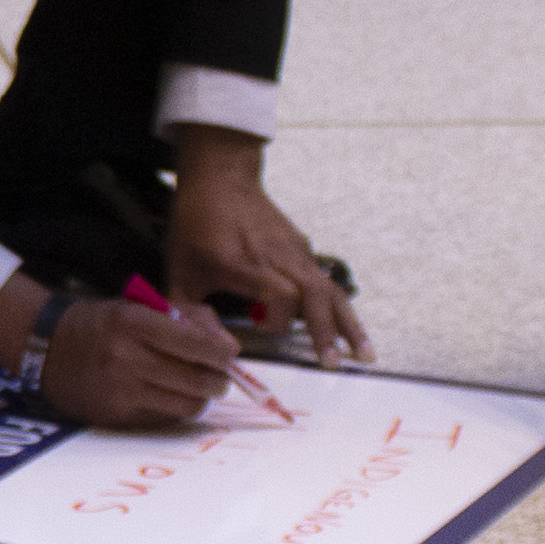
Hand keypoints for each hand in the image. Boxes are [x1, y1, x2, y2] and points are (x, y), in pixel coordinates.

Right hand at [43, 290, 248, 430]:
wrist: (46, 348)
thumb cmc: (101, 324)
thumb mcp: (139, 305)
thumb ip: (187, 317)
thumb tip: (226, 345)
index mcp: (134, 323)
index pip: (196, 344)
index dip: (222, 353)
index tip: (230, 354)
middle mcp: (127, 358)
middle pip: (197, 379)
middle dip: (219, 380)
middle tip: (221, 377)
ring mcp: (121, 390)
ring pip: (186, 404)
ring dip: (202, 397)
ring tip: (200, 388)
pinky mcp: (117, 415)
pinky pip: (164, 417)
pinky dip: (176, 408)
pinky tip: (170, 396)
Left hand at [162, 135, 371, 365]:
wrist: (222, 179)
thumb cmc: (196, 225)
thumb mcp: (178, 268)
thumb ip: (187, 312)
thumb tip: (211, 349)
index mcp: (244, 262)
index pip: (280, 293)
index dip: (278, 318)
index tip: (261, 327)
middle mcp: (277, 256)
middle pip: (314, 294)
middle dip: (325, 331)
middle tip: (332, 365)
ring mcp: (295, 251)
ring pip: (329, 289)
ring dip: (348, 324)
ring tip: (366, 355)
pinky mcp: (303, 249)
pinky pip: (327, 282)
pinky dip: (342, 309)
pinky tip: (352, 335)